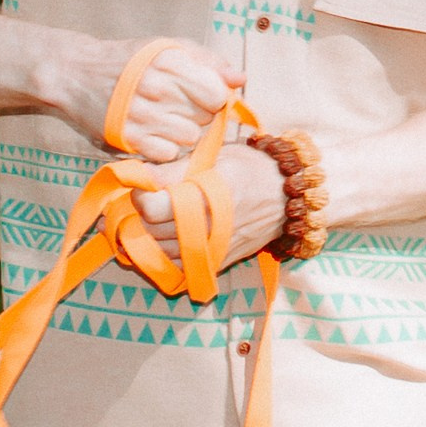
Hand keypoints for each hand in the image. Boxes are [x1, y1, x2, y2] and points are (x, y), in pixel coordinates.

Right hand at [62, 40, 234, 161]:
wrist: (76, 72)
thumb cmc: (128, 60)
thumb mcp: (167, 48)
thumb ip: (207, 61)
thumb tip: (240, 79)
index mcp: (170, 62)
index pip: (217, 95)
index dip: (213, 97)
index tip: (200, 94)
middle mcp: (157, 88)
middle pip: (205, 118)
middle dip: (198, 114)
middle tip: (178, 106)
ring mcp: (142, 115)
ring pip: (190, 139)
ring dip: (184, 133)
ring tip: (167, 120)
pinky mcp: (128, 138)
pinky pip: (168, 154)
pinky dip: (165, 148)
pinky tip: (154, 133)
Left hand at [132, 142, 287, 264]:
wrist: (286, 197)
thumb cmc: (249, 169)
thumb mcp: (215, 158)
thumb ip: (175, 169)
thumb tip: (139, 175)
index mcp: (208, 197)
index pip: (154, 208)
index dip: (140, 196)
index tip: (141, 187)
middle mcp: (209, 229)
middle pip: (154, 231)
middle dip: (141, 216)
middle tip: (143, 202)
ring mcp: (213, 250)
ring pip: (163, 253)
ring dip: (151, 237)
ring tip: (154, 219)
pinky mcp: (217, 263)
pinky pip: (180, 268)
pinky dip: (168, 255)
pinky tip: (168, 238)